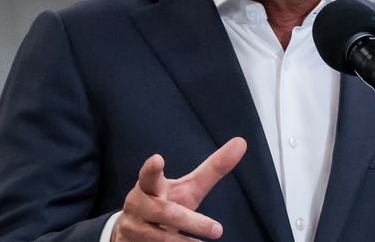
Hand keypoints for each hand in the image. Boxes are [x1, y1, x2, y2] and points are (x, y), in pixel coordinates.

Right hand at [112, 137, 246, 240]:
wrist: (133, 232)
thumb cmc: (166, 202)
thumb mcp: (188, 188)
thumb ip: (213, 169)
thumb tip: (241, 142)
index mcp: (150, 186)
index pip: (149, 175)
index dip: (152, 169)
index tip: (158, 159)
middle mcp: (139, 206)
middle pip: (166, 213)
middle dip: (192, 221)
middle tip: (218, 229)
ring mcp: (134, 229)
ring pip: (160, 238)